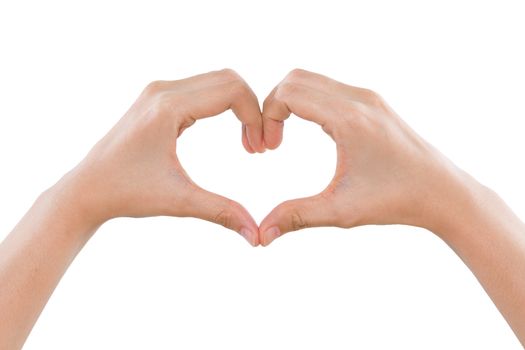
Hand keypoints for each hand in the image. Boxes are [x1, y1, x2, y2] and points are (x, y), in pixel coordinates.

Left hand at [62, 69, 263, 245]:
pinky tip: (230, 133)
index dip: (256, 116)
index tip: (262, 149)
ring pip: (217, 81)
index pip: (232, 91)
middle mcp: (162, 90)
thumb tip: (256, 237)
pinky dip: (224, 106)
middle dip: (252, 110)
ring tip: (247, 144)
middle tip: (259, 146)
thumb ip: (222, 212)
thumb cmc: (126, 193)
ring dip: (239, 108)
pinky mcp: (157, 99)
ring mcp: (158, 91)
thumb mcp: (179, 201)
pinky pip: (202, 89)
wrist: (87, 189)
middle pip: (228, 79)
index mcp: (167, 107)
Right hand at [259, 69, 474, 245]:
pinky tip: (310, 131)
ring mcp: (369, 98)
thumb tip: (262, 236)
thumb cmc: (396, 201)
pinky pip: (329, 88)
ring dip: (289, 102)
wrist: (442, 192)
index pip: (289, 94)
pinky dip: (308, 102)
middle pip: (295, 79)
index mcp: (350, 119)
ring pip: (311, 80)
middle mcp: (360, 99)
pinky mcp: (373, 103)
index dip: (266, 117)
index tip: (266, 148)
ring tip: (282, 136)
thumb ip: (296, 217)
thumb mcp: (341, 211)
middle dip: (272, 106)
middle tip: (269, 141)